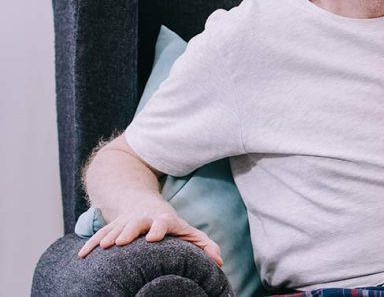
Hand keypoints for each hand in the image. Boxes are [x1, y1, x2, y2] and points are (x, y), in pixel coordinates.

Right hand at [78, 205, 222, 266]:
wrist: (144, 204)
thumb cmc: (170, 224)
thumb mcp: (187, 232)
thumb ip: (204, 245)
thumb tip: (219, 262)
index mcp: (163, 220)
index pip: (161, 222)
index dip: (158, 228)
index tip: (153, 237)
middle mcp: (143, 218)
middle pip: (135, 223)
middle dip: (129, 231)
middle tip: (121, 243)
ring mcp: (125, 221)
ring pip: (115, 227)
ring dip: (108, 237)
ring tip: (102, 249)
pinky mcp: (112, 226)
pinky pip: (99, 234)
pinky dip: (91, 243)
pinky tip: (81, 256)